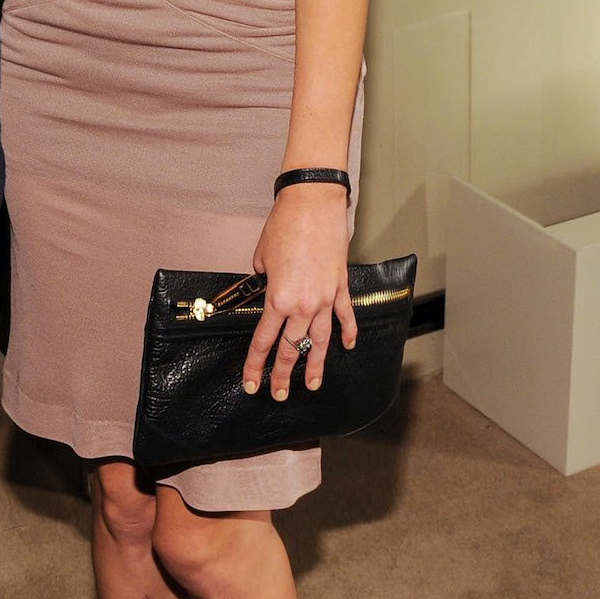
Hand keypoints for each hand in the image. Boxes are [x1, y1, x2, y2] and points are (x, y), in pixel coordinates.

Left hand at [242, 184, 355, 400]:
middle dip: (283, 375)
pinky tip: (348, 346)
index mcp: (278, 299)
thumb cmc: (284, 226)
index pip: (263, 342)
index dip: (255, 366)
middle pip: (292, 349)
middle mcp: (303, 305)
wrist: (313, 204)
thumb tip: (266, 285)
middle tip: (279, 393)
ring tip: (312, 384)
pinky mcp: (340, 286)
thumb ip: (262, 279)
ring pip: (321, 341)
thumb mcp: (261, 257)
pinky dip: (348, 332)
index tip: (251, 383)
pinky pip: (345, 316)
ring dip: (316, 365)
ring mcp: (325, 298)